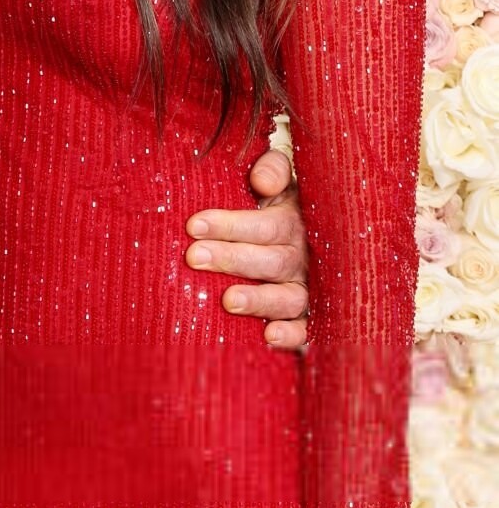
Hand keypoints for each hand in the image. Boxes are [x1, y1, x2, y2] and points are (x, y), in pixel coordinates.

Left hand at [185, 147, 308, 350]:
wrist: (315, 237)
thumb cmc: (278, 207)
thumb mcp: (280, 183)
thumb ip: (273, 170)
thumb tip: (262, 181)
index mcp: (294, 221)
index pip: (266, 224)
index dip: (231, 225)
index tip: (193, 225)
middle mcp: (304, 257)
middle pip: (272, 261)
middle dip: (233, 259)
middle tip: (194, 257)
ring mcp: (309, 289)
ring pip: (289, 297)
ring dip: (259, 300)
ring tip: (228, 300)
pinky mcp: (309, 319)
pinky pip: (307, 330)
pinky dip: (293, 336)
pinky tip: (269, 337)